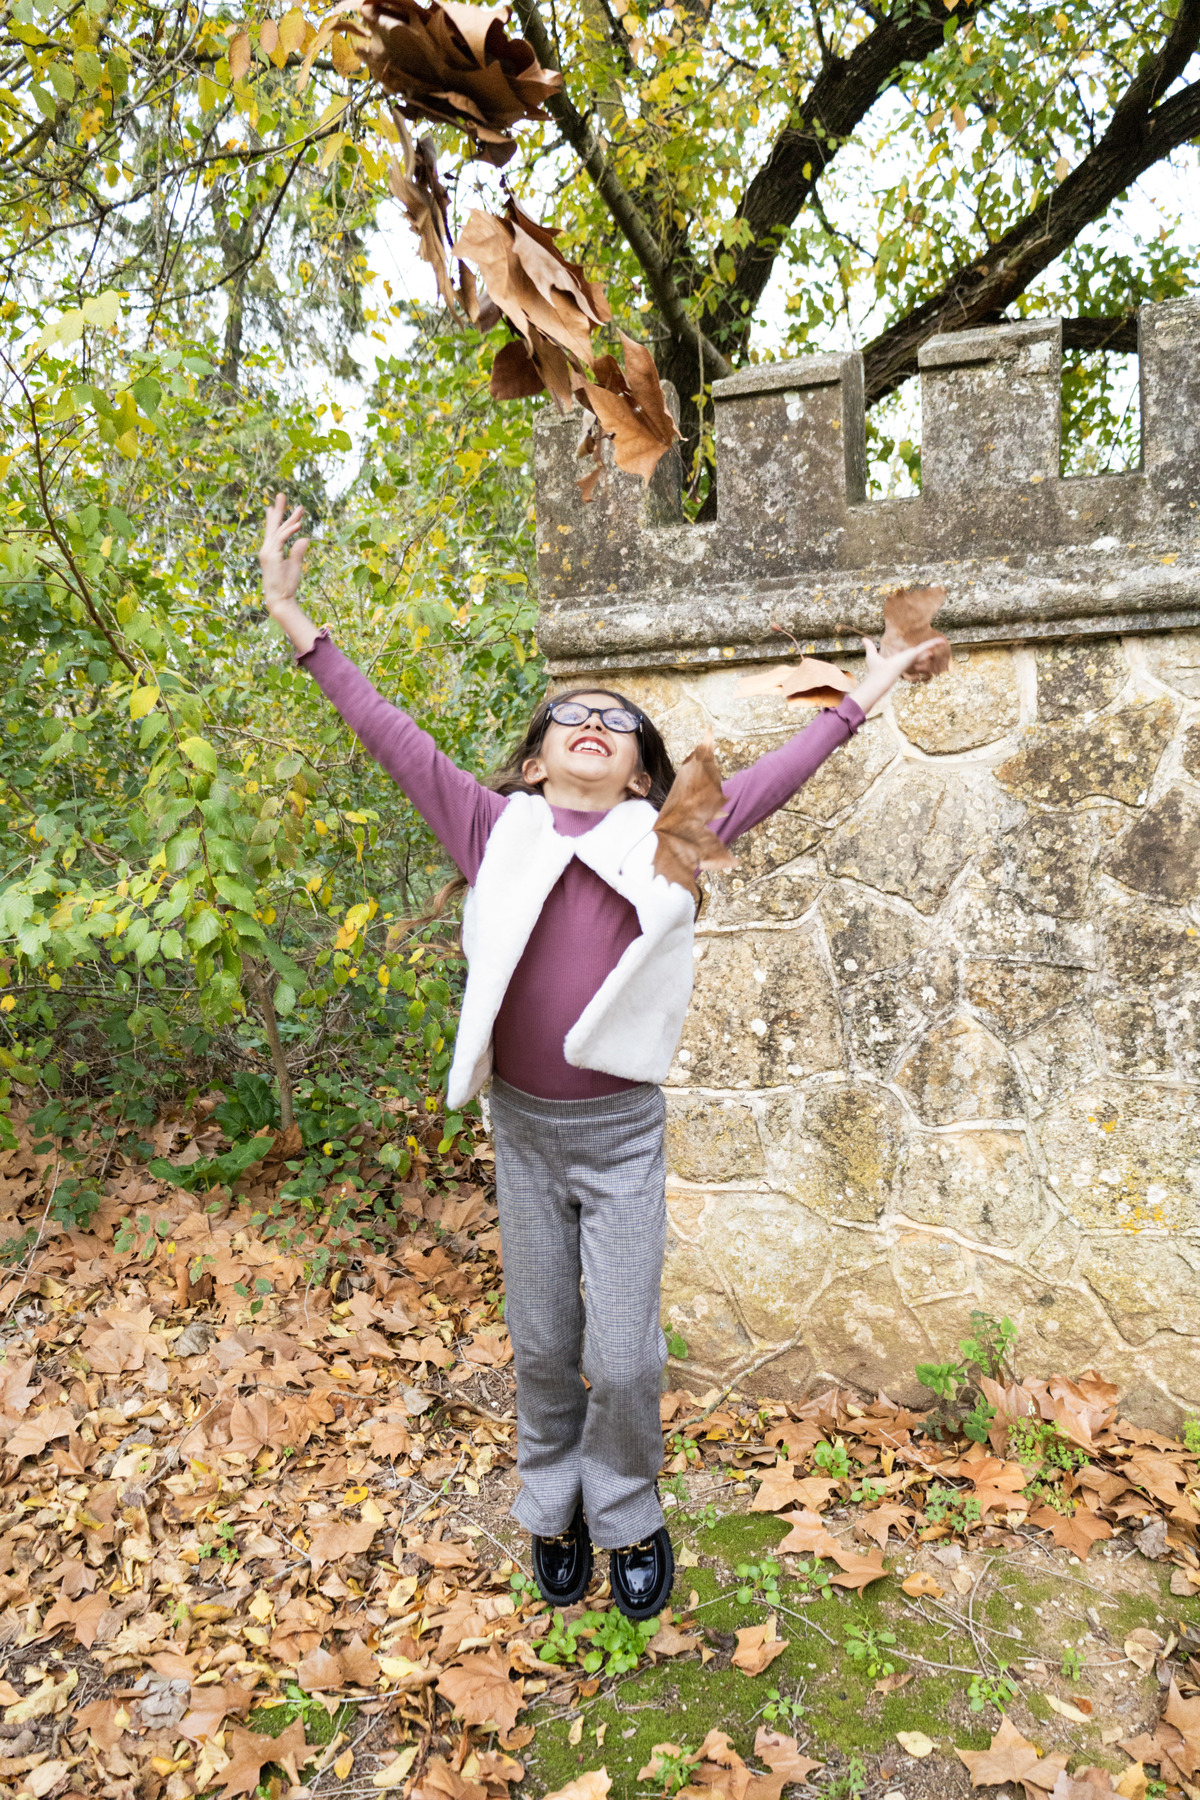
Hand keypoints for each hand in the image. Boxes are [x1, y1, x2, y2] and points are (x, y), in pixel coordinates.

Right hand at [258, 492, 309, 615]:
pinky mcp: (271, 556)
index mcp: (271, 551)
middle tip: (282, 494)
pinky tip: (298, 524)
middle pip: (273, 526)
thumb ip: (298, 551)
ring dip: (290, 518)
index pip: (276, 531)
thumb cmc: (286, 586)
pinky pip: (281, 540)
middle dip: (279, 510)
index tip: (284, 507)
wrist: (279, 599)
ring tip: (299, 507)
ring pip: (279, 531)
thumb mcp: (294, 566)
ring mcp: (268, 552)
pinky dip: (290, 531)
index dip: (281, 518)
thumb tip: (305, 538)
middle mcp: (267, 549)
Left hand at [853, 635, 948, 714]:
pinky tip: (942, 640)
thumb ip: (870, 647)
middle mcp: (906, 660)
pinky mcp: (913, 654)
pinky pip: (926, 647)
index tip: (920, 652)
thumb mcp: (872, 654)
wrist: (879, 678)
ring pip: (924, 651)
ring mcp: (911, 658)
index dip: (915, 654)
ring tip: (943, 641)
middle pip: (919, 655)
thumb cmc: (875, 669)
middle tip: (932, 650)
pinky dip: (934, 643)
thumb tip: (863, 640)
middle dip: (925, 652)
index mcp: (899, 660)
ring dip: (933, 645)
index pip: (908, 656)